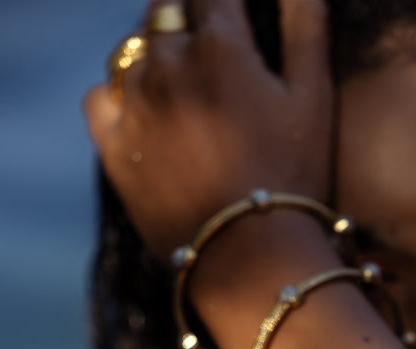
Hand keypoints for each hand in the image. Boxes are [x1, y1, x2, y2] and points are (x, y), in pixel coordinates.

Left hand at [84, 0, 332, 261]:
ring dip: (153, 56)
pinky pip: (100, 98)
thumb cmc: (293, 177)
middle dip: (185, 20)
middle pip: (164, 12)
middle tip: (209, 54)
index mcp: (219, 44)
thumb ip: (304, 26)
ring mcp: (134, 105)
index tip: (232, 19)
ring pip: (131, 52)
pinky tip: (141, 109)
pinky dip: (117, 94)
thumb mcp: (314, 98)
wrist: (250, 256)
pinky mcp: (114, 147)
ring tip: (180, 85)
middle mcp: (167, 63)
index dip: (224, 3)